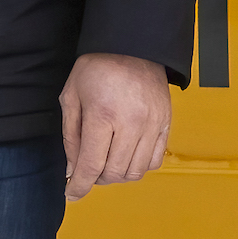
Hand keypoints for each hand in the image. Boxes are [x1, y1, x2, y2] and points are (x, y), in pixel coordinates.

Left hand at [61, 53, 171, 195]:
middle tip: (88, 170)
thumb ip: (71, 137)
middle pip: (114, 173)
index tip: (72, 193)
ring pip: (136, 171)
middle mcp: (131, 123)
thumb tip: (73, 171)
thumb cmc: (96, 68)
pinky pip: (155, 160)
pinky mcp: (166, 123)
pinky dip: (139, 166)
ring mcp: (152, 124)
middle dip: (97, 179)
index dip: (79, 186)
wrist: (132, 44)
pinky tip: (127, 155)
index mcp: (102, 116)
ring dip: (118, 175)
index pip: (91, 166)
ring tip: (107, 162)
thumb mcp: (71, 97)